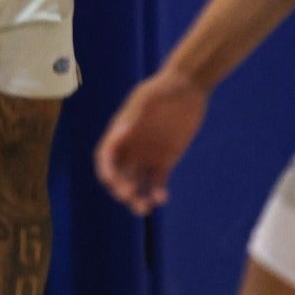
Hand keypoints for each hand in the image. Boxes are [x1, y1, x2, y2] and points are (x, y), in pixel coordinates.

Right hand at [96, 69, 208, 214]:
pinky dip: (157, 193)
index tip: (111, 181)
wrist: (188, 87)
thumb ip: (134, 115)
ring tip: (143, 208)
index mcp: (120, 133)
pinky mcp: (166, 160)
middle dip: (120, 188)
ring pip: (136, 183)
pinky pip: (158, 182)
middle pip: (119, 174)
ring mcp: (147, 155)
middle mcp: (130, 147)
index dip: (106, 170)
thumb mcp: (147, 99)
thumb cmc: (163, 88)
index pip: (106, 157)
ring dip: (136, 197)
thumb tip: (119, 133)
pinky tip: (162, 198)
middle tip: (129, 196)